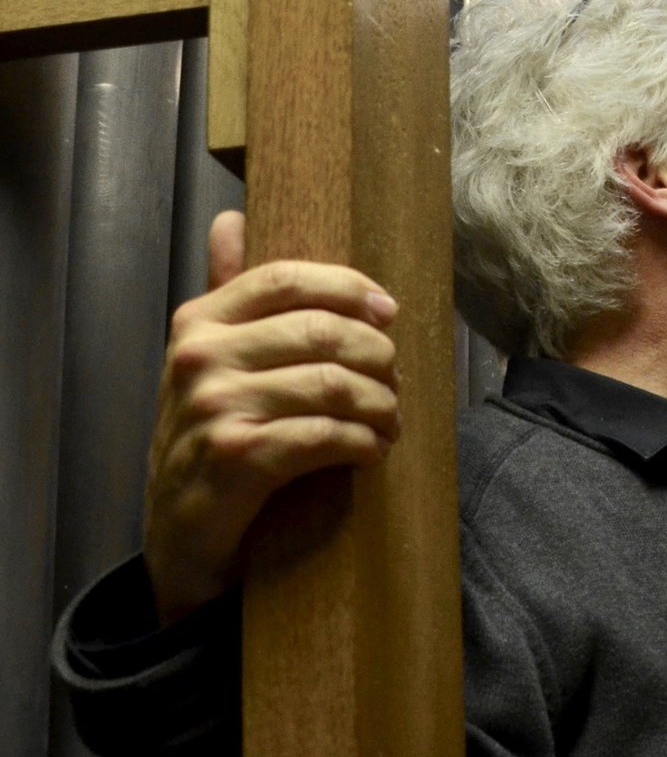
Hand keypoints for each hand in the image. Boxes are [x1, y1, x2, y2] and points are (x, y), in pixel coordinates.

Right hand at [142, 211, 401, 625]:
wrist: (181, 536)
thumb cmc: (212, 437)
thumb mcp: (213, 362)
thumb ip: (229, 293)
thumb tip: (231, 219)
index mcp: (199, 322)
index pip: (286, 278)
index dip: (348, 288)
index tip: (389, 311)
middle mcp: (198, 358)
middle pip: (322, 332)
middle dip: (377, 358)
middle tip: (395, 383)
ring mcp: (212, 408)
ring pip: (332, 384)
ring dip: (380, 405)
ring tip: (390, 421)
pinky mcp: (233, 458)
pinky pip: (321, 435)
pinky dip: (362, 442)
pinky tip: (372, 450)